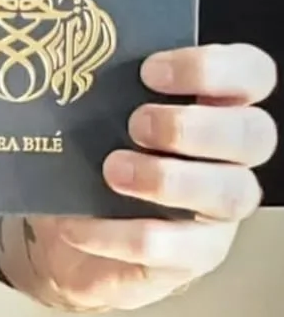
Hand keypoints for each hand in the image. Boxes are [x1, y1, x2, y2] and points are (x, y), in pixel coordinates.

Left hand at [8, 42, 277, 310]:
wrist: (64, 238)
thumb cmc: (91, 161)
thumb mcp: (94, 119)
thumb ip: (101, 89)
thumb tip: (61, 60)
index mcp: (215, 107)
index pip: (252, 75)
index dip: (214, 68)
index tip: (150, 71)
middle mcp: (230, 158)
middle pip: (255, 135)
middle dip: (193, 126)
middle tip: (135, 124)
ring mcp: (218, 211)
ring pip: (234, 193)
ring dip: (169, 179)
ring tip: (112, 171)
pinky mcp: (194, 256)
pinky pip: (177, 249)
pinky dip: (120, 235)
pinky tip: (79, 227)